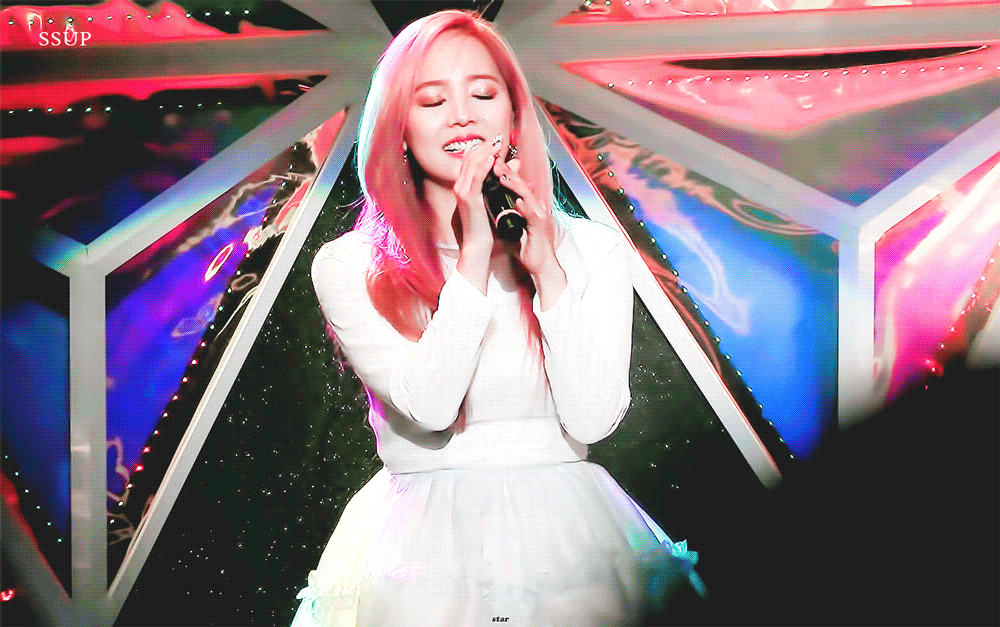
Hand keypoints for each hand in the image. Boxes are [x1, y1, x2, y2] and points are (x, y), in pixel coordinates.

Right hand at [452, 140, 500, 251]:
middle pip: (469, 158)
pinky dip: (483, 166)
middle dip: (484, 146)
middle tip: (498, 138)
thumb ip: (502, 180)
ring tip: (497, 144)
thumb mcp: (494, 198)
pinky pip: (476, 178)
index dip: (482, 149)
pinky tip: (492, 159)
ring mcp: (462, 192)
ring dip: (485, 152)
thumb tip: (514, 164)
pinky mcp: (469, 199)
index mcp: (464, 186)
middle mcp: (460, 186)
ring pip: (471, 164)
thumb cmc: (485, 225)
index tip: (496, 141)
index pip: (470, 160)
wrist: (478, 245)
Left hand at [492, 158, 560, 276]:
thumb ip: (504, 213)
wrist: (539, 263)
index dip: (504, 174)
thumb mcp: (512, 225)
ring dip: (515, 185)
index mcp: (527, 205)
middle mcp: (534, 207)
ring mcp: (538, 216)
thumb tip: (491, 203)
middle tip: (495, 162)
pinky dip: (525, 208)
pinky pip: (532, 216)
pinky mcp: (539, 228)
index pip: (515, 185)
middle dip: (508, 173)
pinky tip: (518, 201)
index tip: (490, 164)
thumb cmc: (526, 245)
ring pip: (527, 196)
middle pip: (521, 185)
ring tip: (502, 176)